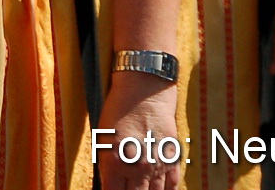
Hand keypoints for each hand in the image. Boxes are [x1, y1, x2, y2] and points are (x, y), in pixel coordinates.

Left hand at [98, 71, 182, 189]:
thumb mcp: (102, 138)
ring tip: (141, 189)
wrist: (144, 94)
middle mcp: (137, 168)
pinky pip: (172, 186)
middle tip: (127, 189)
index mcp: (115, 163)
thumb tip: (111, 186)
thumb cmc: (118, 113)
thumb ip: (107, 167)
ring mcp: (157, 166)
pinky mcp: (172, 160)